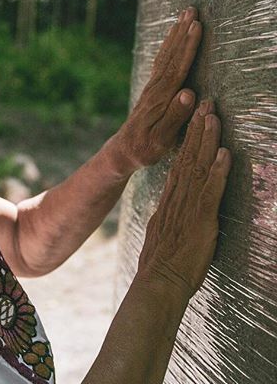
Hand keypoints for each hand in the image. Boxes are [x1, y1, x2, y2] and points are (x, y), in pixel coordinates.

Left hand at [110, 7, 202, 174]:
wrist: (123, 151)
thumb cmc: (144, 149)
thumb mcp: (161, 139)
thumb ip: (175, 117)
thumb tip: (189, 93)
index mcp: (160, 99)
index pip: (177, 68)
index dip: (188, 47)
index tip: (197, 26)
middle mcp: (154, 89)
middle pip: (170, 56)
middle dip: (182, 33)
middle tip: (191, 10)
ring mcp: (151, 88)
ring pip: (165, 56)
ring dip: (175, 36)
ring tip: (184, 16)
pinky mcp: (151, 90)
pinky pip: (161, 63)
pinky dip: (168, 48)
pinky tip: (173, 39)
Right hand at [135, 100, 231, 300]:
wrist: (159, 280)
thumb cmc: (162, 262)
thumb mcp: (161, 231)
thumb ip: (166, 214)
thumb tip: (167, 206)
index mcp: (169, 199)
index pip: (180, 161)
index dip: (188, 139)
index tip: (194, 119)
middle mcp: (177, 196)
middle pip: (188, 156)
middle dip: (197, 129)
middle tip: (204, 104)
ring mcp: (188, 206)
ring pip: (198, 166)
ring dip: (207, 140)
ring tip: (212, 116)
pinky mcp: (201, 218)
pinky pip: (210, 190)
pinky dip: (218, 170)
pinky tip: (224, 153)